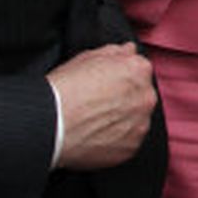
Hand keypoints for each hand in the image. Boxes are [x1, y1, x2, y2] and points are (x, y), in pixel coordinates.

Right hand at [47, 43, 156, 171]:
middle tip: (99, 104)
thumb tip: (128, 50)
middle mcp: (146, 96)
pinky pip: (129, 141)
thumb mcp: (87, 58)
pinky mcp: (132, 147)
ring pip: (137, 119)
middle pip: (141, 95)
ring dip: (123, 119)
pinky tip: (96, 135)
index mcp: (138, 70)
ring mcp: (141, 124)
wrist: (51, 124)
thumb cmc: (65, 89)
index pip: (139, 70)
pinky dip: (116, 139)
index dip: (121, 77)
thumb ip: (114, 52)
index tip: (106, 85)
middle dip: (125, 98)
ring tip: (96, 121)